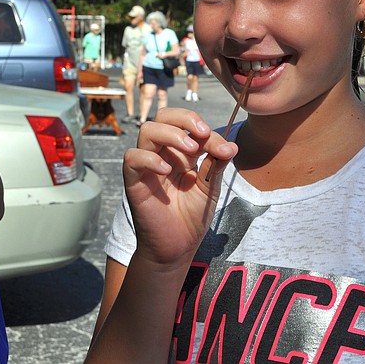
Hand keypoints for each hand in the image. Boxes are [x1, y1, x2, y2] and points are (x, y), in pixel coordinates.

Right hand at [122, 108, 237, 266]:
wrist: (176, 247)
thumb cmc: (190, 217)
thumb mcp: (209, 187)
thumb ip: (216, 165)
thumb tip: (231, 145)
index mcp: (180, 152)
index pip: (190, 127)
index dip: (208, 133)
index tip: (225, 149)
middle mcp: (162, 153)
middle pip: (163, 116)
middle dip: (185, 119)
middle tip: (202, 133)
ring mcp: (147, 166)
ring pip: (147, 130)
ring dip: (170, 134)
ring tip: (190, 150)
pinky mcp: (134, 181)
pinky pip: (132, 158)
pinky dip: (149, 158)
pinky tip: (166, 170)